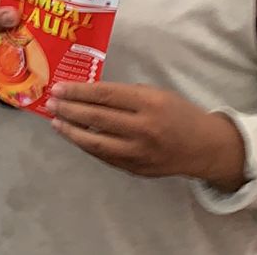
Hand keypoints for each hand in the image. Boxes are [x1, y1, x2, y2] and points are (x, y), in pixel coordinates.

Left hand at [50, 82, 247, 191]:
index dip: (78, 92)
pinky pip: (104, 156)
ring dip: (71, 131)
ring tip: (55, 121)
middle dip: (68, 109)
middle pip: (96, 118)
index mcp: (150, 104)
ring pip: (95, 142)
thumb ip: (124, 94)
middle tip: (51, 103)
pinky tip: (73, 136)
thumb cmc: (178, 114)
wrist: (205, 148)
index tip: (58, 88)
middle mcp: (144, 128)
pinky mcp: (136, 168)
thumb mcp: (156, 94)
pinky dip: (86, 145)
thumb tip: (86, 93)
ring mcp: (139, 152)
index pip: (104, 95)